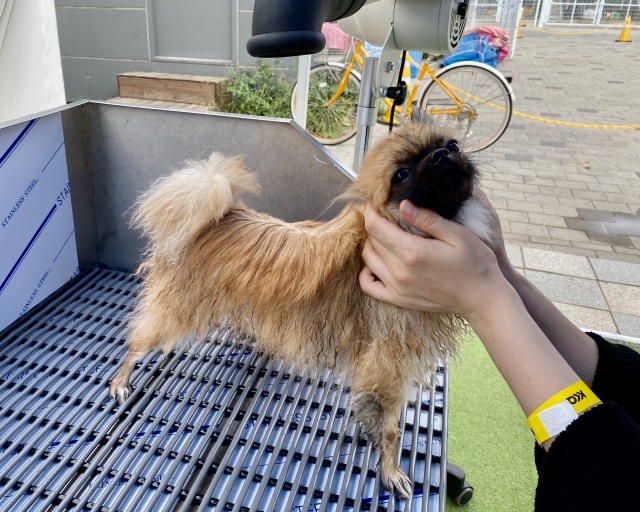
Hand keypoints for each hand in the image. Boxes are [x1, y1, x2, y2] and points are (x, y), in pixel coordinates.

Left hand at [359, 200, 512, 321]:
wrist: (482, 299)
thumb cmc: (475, 263)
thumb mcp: (458, 234)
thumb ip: (428, 219)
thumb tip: (403, 205)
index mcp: (413, 252)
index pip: (376, 227)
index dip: (370, 211)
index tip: (372, 201)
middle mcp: (400, 271)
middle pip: (371, 241)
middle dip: (372, 224)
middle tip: (381, 214)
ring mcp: (397, 288)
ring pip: (368, 259)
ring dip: (371, 244)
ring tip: (383, 234)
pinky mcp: (399, 300)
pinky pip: (368, 286)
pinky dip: (366, 272)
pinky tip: (378, 261)